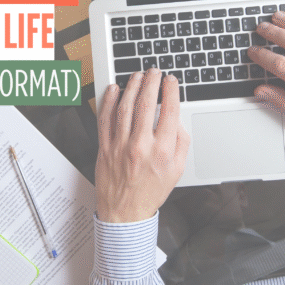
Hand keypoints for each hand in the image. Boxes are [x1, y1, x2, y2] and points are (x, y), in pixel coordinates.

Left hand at [95, 69, 190, 222]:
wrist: (125, 212)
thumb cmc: (150, 191)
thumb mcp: (177, 170)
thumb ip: (180, 142)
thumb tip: (177, 118)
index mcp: (162, 151)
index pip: (169, 112)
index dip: (171, 91)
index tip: (171, 81)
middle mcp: (140, 146)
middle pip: (146, 104)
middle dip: (151, 83)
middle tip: (154, 72)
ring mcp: (120, 146)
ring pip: (125, 107)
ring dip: (131, 87)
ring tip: (137, 76)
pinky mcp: (104, 147)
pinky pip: (105, 118)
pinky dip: (109, 101)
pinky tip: (114, 90)